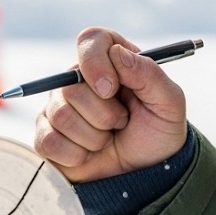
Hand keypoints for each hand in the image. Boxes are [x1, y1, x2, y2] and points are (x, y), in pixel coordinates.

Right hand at [33, 27, 186, 181]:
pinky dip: (76, 155)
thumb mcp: (169, 104)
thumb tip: (118, 54)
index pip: (89, 40)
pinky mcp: (47, 136)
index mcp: (110, 60)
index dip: (96, 63)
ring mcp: (59, 107)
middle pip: (71, 87)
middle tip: (121, 122)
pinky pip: (49, 141)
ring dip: (94, 137)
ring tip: (107, 138)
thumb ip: (149, 74)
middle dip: (104, 115)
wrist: (147, 174)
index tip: (112, 89)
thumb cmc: (158, 133)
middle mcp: (79, 79)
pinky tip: (89, 154)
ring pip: (61, 116)